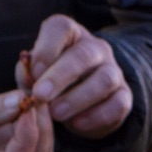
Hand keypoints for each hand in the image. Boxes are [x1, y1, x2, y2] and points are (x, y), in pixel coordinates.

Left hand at [21, 15, 133, 137]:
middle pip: (84, 54)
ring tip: (56, 114)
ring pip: (105, 79)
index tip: (32, 72)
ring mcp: (113, 70)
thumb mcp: (33, 76)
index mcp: (69, 34)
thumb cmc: (47, 81)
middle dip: (60, 76)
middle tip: (40, 95)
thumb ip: (27, 75)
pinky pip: (118, 104)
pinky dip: (97, 116)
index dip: (46, 48)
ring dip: (78, 98)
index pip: (61, 28)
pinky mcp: (124, 95)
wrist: (77, 103)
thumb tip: (28, 79)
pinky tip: (77, 124)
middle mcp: (95, 47)